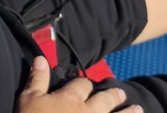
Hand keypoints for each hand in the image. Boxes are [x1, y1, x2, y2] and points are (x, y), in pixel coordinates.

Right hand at [17, 57, 138, 112]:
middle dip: (112, 96)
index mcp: (70, 98)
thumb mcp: (29, 99)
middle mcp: (88, 111)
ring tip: (137, 109)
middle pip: (104, 99)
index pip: (81, 85)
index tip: (86, 84)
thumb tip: (41, 58)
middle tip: (121, 93)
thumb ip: (37, 79)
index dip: (83, 84)